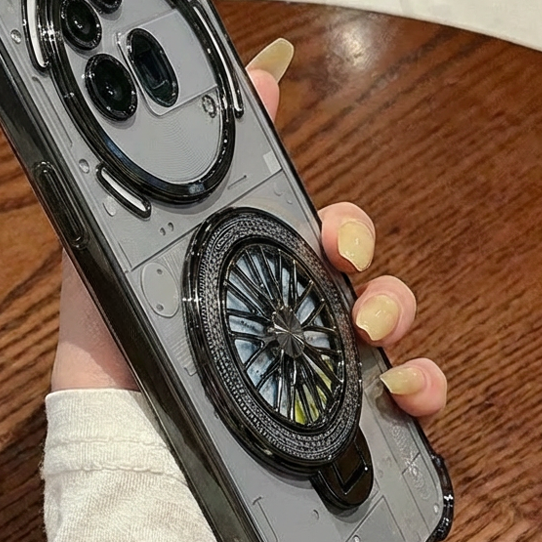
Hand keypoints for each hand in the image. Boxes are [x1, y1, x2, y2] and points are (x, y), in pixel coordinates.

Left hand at [50, 40, 446, 420]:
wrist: (118, 446)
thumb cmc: (116, 353)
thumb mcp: (122, 256)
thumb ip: (155, 183)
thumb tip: (200, 95)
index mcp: (251, 276)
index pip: (316, 233)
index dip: (339, 225)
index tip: (331, 235)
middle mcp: (293, 316)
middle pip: (361, 267)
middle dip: (364, 254)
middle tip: (340, 264)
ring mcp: (318, 367)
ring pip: (390, 319)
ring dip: (395, 310)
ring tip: (366, 331)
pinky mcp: (339, 422)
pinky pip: (407, 396)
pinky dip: (425, 385)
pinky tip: (400, 390)